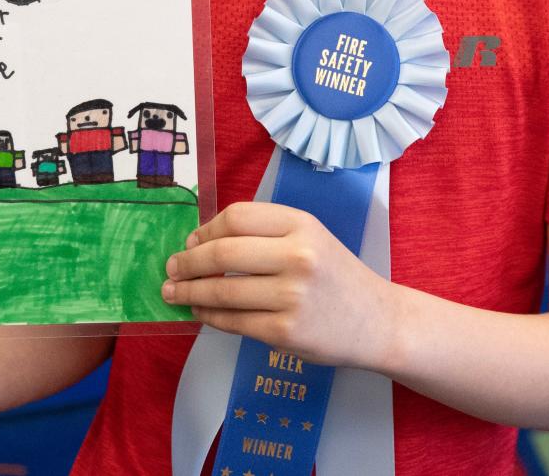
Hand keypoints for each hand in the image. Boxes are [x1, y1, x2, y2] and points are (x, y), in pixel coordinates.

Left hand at [160, 201, 396, 368]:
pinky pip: (234, 322)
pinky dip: (209, 316)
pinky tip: (200, 311)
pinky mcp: (287, 331)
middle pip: (223, 252)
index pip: (237, 216)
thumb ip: (263, 234)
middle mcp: (298, 255)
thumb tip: (199, 242)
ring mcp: (292, 295)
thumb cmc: (334, 274)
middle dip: (187, 262)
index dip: (206, 229)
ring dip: (190, 292)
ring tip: (174, 293)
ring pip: (223, 291)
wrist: (377, 321)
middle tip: (171, 269)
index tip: (190, 241)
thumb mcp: (309, 237)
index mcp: (301, 224)